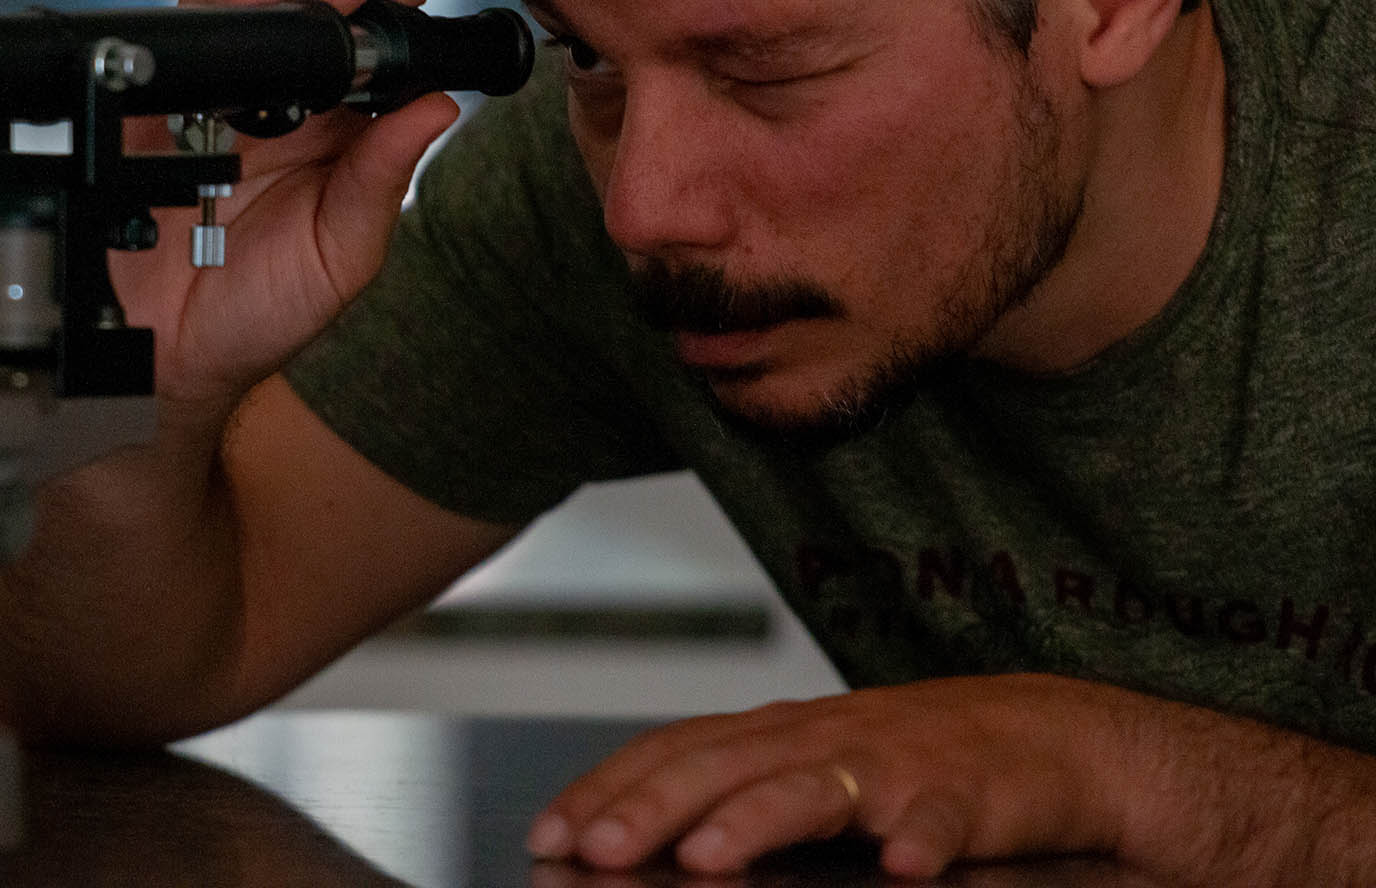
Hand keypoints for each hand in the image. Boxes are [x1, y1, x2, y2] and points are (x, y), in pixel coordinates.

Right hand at [107, 0, 460, 406]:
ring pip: (236, 15)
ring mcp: (215, 106)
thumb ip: (383, 180)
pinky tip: (220, 31)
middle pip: (305, 14)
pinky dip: (193, 25)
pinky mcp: (153, 114)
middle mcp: (281, 111)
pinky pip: (168, 51)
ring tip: (276, 2)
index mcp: (338, 136)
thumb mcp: (342, 253)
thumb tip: (439, 107)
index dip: (389, 9)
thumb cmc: (264, 312)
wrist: (174, 357)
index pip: (370, 53)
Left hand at [526, 674, 1129, 879]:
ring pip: (811, 786)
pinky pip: (941, 820)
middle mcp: (822, 737)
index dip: (606, 788)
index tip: (550, 833)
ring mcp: (892, 763)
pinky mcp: (966, 795)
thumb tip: (641, 840)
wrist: (1050, 737)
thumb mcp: (813, 767)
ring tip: (707, 857)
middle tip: (596, 851)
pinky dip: (920, 840)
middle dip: (651, 810)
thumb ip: (739, 792)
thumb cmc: (917, 760)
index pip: (672, 750)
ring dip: (755, 820)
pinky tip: (901, 867)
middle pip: (720, 766)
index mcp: (777, 733)